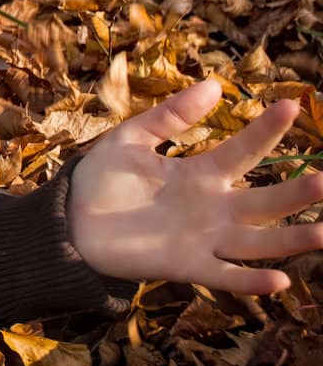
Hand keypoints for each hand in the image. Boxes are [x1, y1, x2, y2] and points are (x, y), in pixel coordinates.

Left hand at [69, 79, 322, 294]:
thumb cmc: (102, 177)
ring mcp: (203, 238)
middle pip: (264, 201)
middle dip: (296, 193)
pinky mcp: (186, 266)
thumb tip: (214, 84)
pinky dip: (252, 281)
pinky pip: (226, 276)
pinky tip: (281, 280)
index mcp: (201, 174)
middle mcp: (212, 207)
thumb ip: (172, 116)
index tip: (292, 105)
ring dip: (291, 239)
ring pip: (257, 241)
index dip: (266, 130)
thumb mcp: (133, 138)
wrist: (69, 218)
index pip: (243, 150)